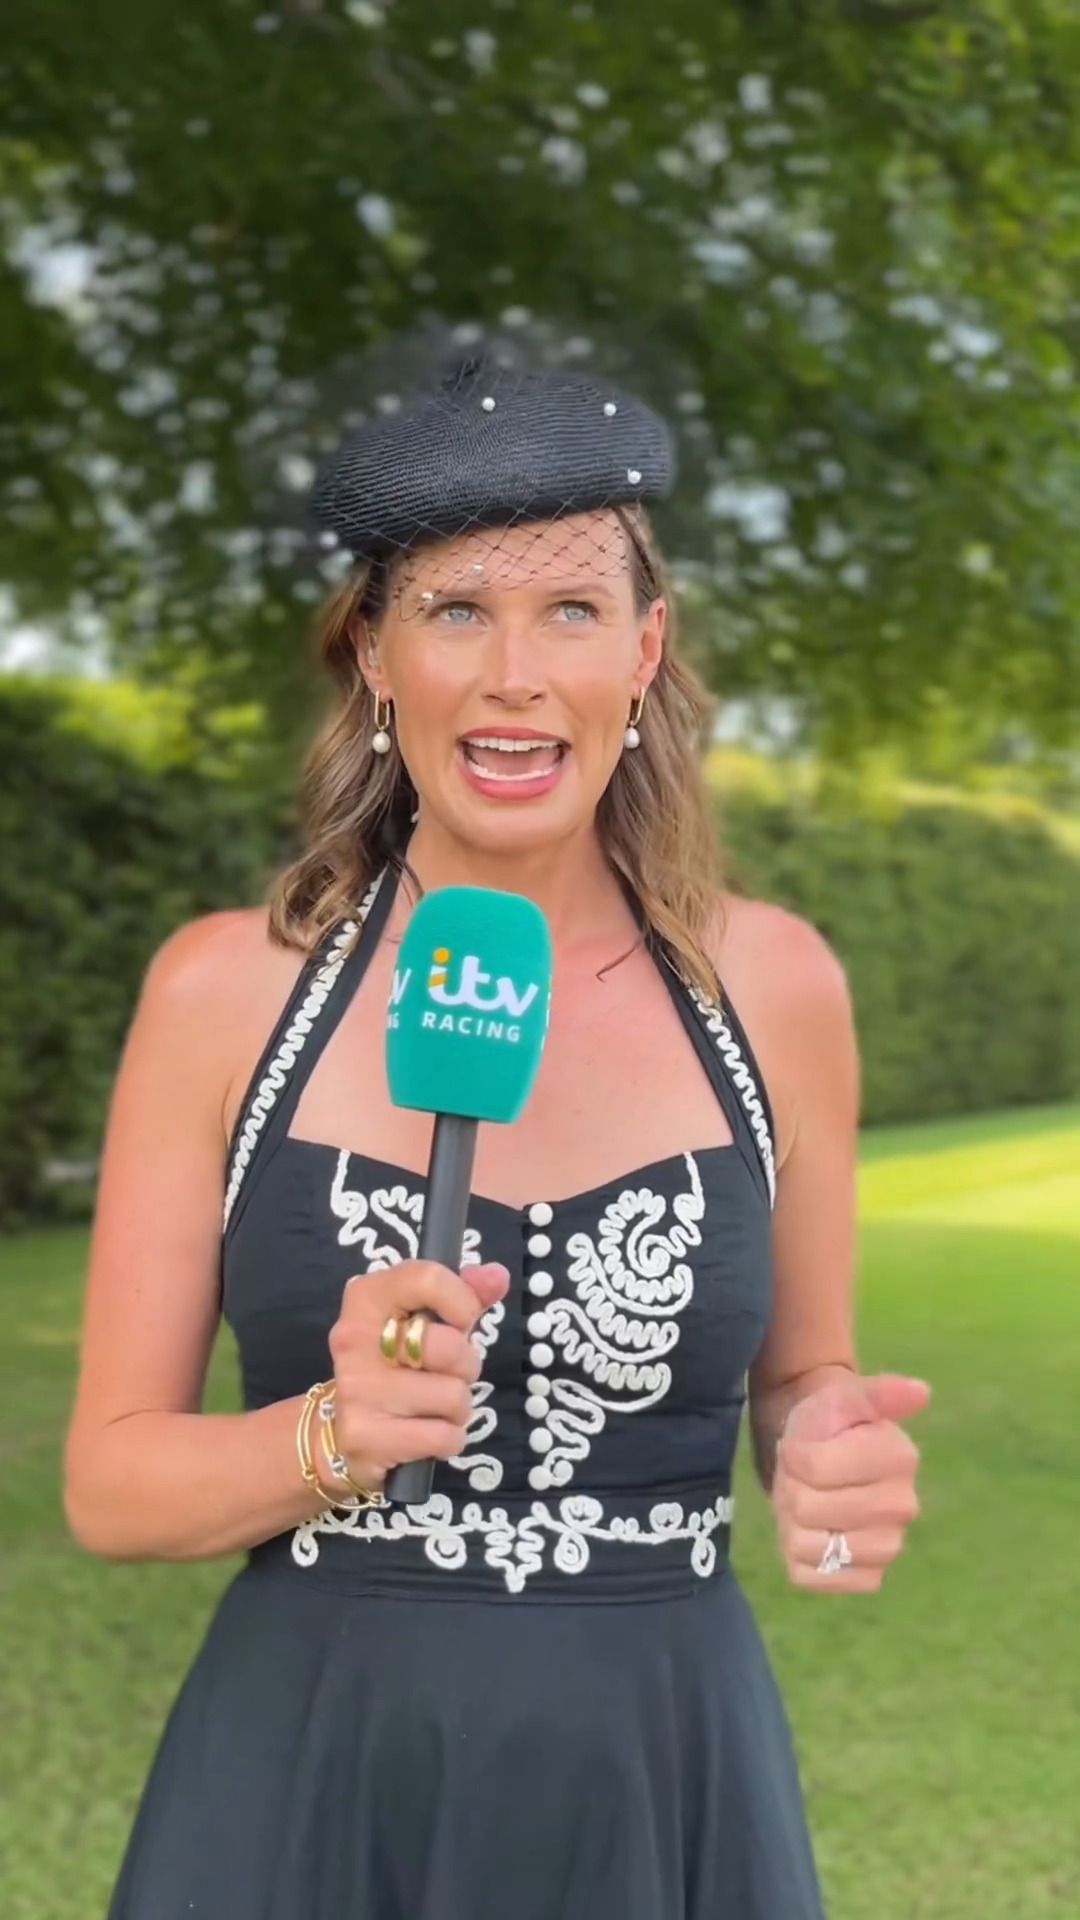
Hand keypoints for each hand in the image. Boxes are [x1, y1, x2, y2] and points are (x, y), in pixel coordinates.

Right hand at [326, 1258, 510, 1493]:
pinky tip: (423, 1433)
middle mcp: (354, 1337)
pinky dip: (448, 1440)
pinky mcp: (364, 1436)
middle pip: (448, 1346)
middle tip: (446, 1373)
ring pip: (452, 1397)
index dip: (462, 1300)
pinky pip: (444, 1437)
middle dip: (465, 1365)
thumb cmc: (395, 1365)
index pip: (426, 1278)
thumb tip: (497, 1276)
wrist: (342, 1430)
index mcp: (367, 1297)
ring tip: (432, 1406)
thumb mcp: (425, 1320)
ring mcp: (356, 1388)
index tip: (462, 1321)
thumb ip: (464, 1293)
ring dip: (457, 1408)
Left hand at [772, 1372, 930, 1593]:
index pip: (812, 1468)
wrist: (820, 1454)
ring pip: (807, 1547)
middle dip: (791, 1488)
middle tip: (803, 1476)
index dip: (794, 1455)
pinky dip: (798, 1557)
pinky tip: (813, 1534)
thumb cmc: (830, 1422)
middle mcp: (902, 1508)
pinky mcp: (868, 1578)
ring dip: (791, 1523)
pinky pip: (812, 1578)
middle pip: (807, 1509)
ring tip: (806, 1501)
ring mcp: (888, 1547)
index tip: (803, 1445)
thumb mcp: (843, 1395)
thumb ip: (877, 1392)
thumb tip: (921, 1391)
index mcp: (900, 1458)